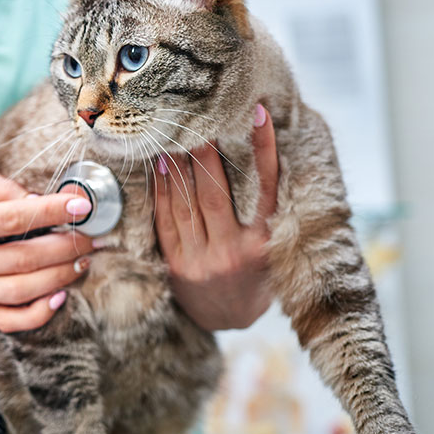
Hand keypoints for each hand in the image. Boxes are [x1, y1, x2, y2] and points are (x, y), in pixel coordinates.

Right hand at [0, 162, 95, 332]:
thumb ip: (0, 184)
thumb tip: (37, 200)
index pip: (12, 218)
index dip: (51, 212)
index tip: (82, 205)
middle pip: (24, 259)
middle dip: (66, 247)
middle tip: (92, 237)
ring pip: (23, 291)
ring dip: (61, 276)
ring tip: (83, 260)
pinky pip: (12, 321)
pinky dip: (41, 313)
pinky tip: (61, 294)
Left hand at [152, 104, 279, 330]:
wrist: (229, 318)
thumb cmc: (256, 273)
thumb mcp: (274, 246)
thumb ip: (268, 209)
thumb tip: (265, 152)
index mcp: (264, 244)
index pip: (265, 187)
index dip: (263, 149)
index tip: (259, 114)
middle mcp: (232, 251)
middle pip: (216, 193)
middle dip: (206, 153)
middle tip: (200, 119)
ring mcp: (201, 260)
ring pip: (186, 203)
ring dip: (179, 166)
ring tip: (174, 135)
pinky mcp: (176, 265)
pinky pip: (166, 219)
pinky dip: (162, 190)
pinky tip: (159, 166)